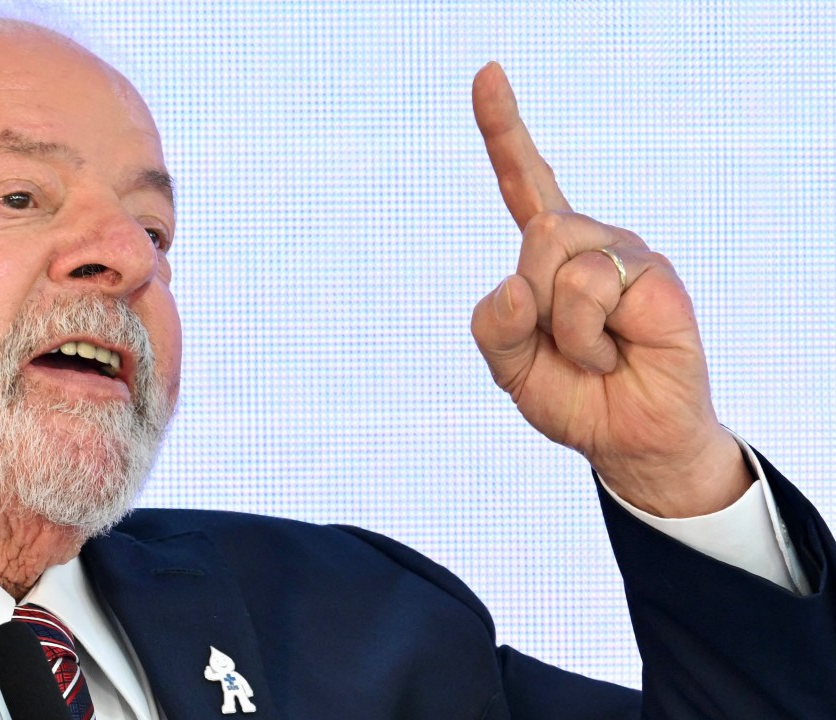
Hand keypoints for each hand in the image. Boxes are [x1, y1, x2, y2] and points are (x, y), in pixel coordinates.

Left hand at [468, 62, 749, 517]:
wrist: (626, 438)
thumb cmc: (572, 396)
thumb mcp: (510, 368)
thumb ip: (496, 326)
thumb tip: (519, 284)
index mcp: (546, 254)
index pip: (523, 181)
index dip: (503, 129)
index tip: (488, 73)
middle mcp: (586, 242)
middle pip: (534, 235)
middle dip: (535, 304)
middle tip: (564, 345)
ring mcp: (625, 254)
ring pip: (557, 261)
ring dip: (562, 329)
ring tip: (594, 353)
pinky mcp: (655, 276)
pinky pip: (591, 291)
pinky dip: (588, 340)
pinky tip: (618, 354)